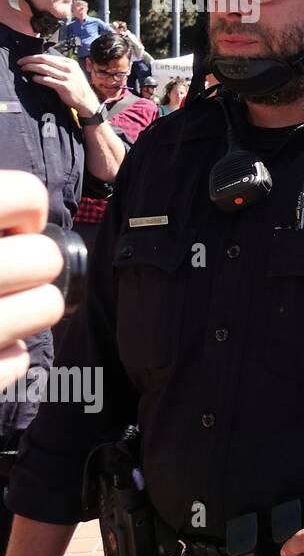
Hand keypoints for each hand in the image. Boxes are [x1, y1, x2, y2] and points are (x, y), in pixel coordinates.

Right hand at [0, 172, 64, 388]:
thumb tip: (28, 198)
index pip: (25, 194)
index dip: (25, 208)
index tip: (10, 226)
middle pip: (46, 257)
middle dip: (35, 264)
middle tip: (4, 271)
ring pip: (47, 307)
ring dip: (29, 308)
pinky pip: (18, 360)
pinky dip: (4, 356)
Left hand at [17, 54, 99, 116]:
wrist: (86, 101)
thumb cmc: (76, 87)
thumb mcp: (72, 72)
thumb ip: (60, 67)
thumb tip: (42, 62)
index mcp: (70, 62)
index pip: (48, 56)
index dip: (34, 57)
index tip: (25, 59)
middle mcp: (69, 68)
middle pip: (44, 60)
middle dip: (30, 60)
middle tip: (20, 62)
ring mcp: (67, 77)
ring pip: (44, 69)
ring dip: (31, 68)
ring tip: (24, 69)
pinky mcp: (64, 87)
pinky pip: (47, 80)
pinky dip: (38, 79)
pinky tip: (33, 79)